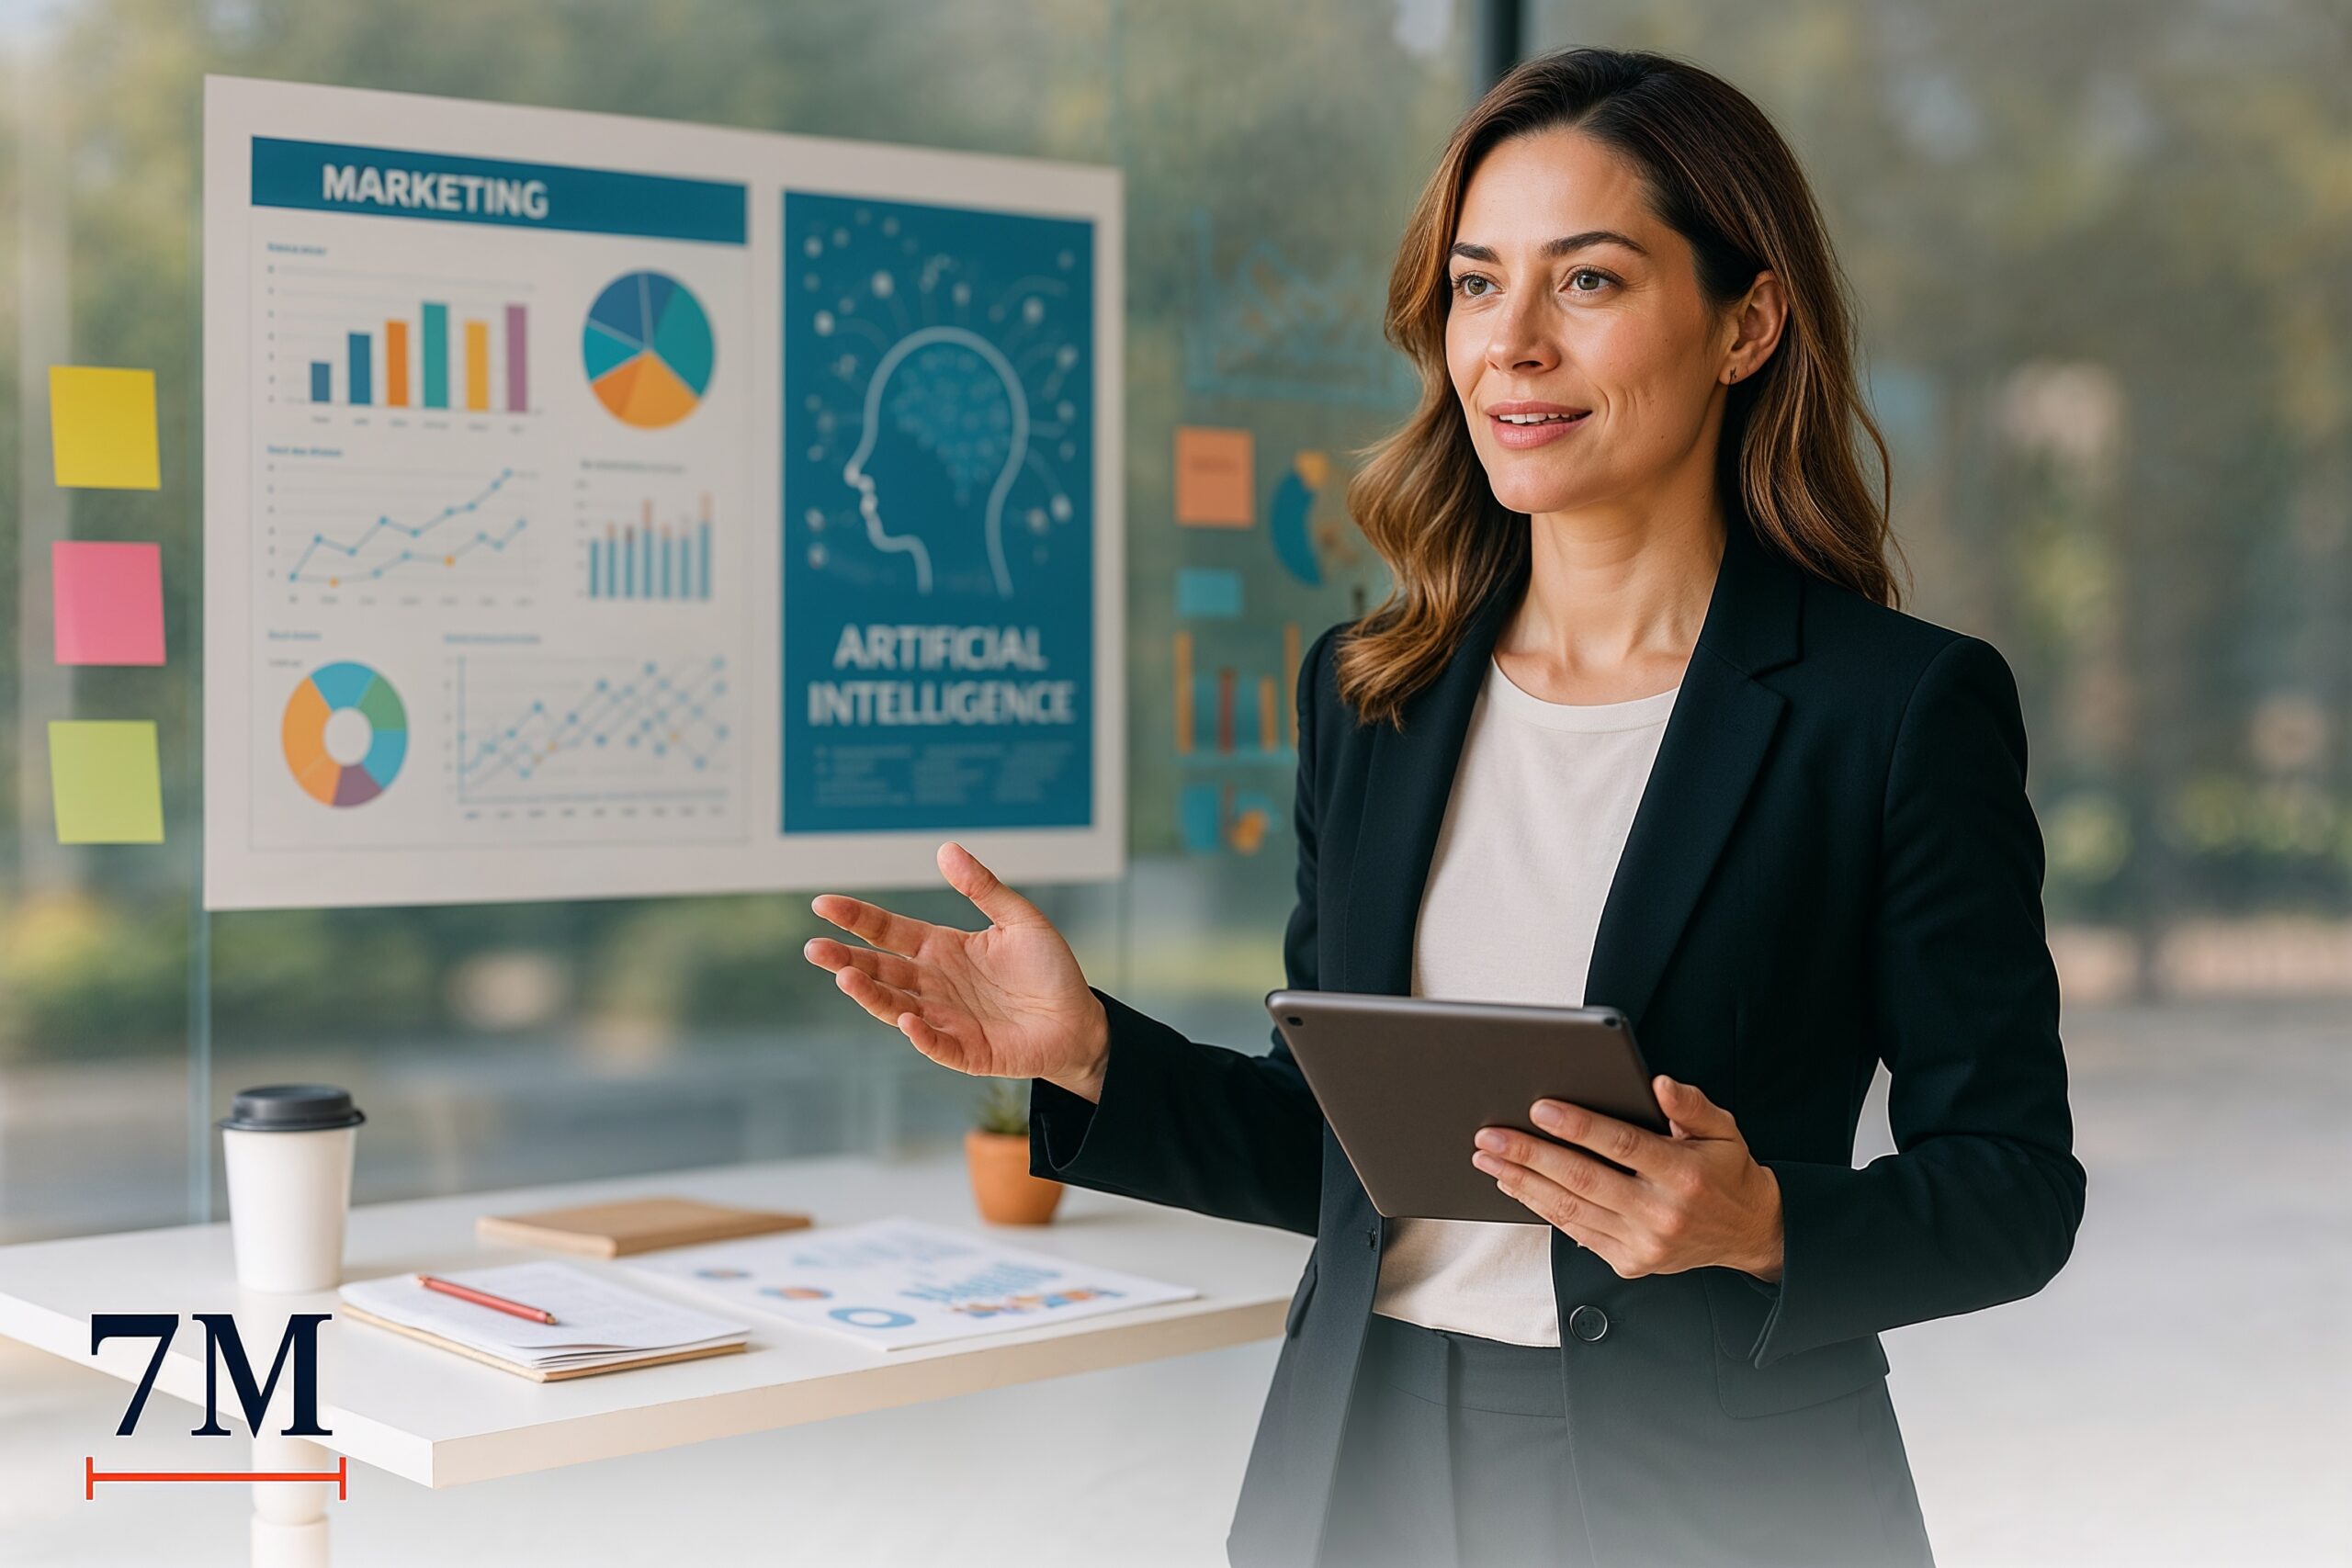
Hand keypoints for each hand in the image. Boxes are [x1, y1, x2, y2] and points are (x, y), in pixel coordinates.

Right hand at [802, 842, 1109, 1094]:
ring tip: (845, 978)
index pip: (889, 931)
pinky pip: (936, 1043)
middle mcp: (934, 984)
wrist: (1080, 1020)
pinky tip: (906, 1019)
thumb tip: (946, 848)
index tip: (823, 904)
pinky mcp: (965, 1052)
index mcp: (942, 949)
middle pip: (880, 970)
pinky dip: (919, 1034)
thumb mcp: (1020, 919)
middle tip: (815, 948)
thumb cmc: (1049, 970)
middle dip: (846, 959)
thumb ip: (983, 888)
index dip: (857, 918)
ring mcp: (945, 1019)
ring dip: (870, 994)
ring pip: (896, 1006)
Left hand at [1471, 1075, 1784, 1283]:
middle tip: (1490, 1136)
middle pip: (1584, 1179)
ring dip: (1522, 1182)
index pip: (1622, 1145)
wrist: (1748, 1234)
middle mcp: (1662, 1213)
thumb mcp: (1723, 1129)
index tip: (1539, 1108)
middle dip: (1530, 1155)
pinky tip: (1515, 1186)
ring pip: (1571, 1209)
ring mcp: (1644, 1243)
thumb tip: (1658, 1083)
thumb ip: (1690, 1104)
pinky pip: (1576, 1232)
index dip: (1579, 1126)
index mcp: (1684, 1174)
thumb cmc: (1726, 1172)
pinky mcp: (1630, 1262)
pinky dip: (1540, 1207)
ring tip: (1488, 1159)